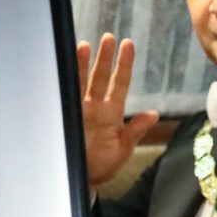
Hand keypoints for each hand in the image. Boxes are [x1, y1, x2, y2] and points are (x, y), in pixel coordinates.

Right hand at [77, 33, 158, 186]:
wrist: (81, 180)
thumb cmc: (103, 165)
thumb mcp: (123, 148)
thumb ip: (135, 130)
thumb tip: (154, 114)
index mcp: (112, 113)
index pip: (120, 83)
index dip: (124, 64)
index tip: (128, 44)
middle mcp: (95, 108)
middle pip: (100, 77)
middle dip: (104, 57)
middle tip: (109, 37)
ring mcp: (78, 111)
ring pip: (81, 82)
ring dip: (83, 64)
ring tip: (85, 45)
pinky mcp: (64, 118)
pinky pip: (63, 96)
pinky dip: (62, 81)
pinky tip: (62, 67)